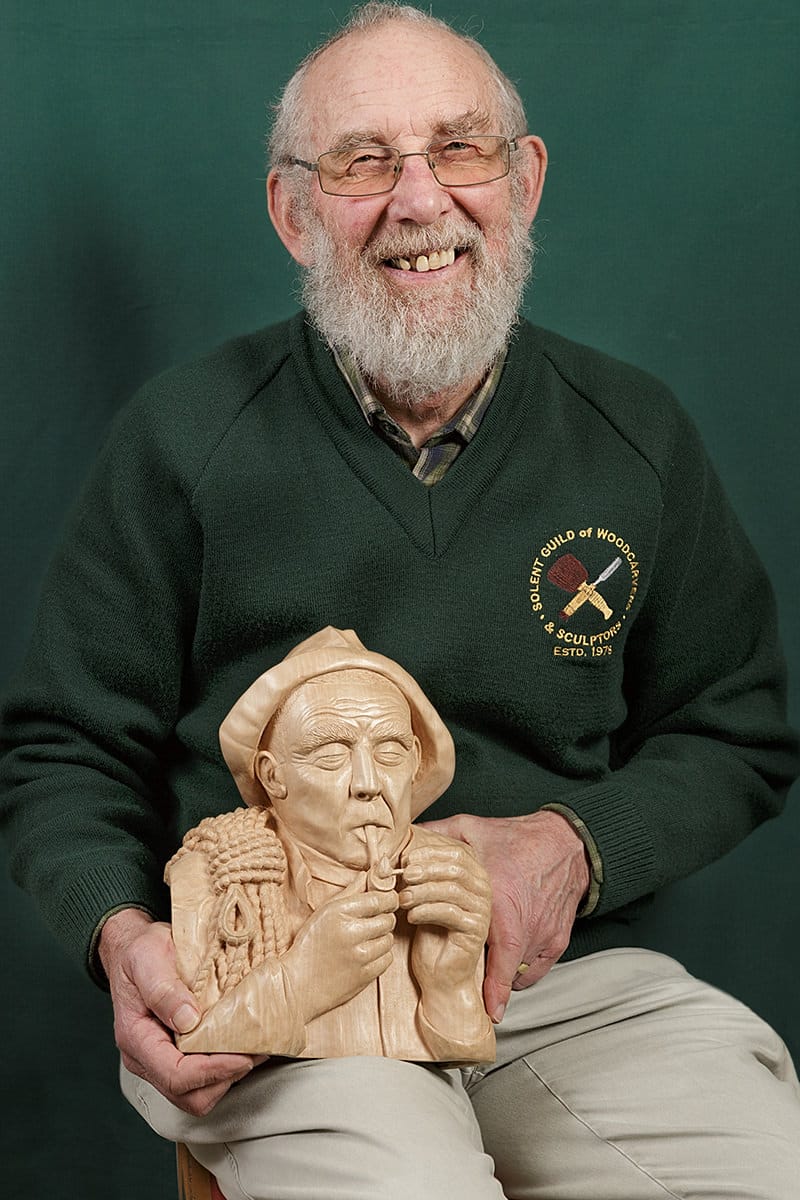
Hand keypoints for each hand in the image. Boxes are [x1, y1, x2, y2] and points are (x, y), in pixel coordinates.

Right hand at [99, 909, 259, 1115]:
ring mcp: (162, 1060)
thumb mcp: (147, 959)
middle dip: (225, 1080)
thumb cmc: (139, 951)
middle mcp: (147, 1059)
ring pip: (199, 1093)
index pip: (174, 1076)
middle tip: (255, 1054)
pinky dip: (227, 1068)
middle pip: (189, 1097)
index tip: (242, 1057)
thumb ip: (163, 990)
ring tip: (255, 1049)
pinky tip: (244, 1045)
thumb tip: (188, 1020)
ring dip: (229, 1077)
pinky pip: (203, 1077)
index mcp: (137, 1039)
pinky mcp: (178, 1054)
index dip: (212, 1072)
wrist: (134, 949)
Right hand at [281, 888, 397, 1021]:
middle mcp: (352, 933)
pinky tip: (366, 955)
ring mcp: (360, 956)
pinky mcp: (365, 975)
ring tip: (365, 941)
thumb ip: (349, 892)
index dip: (388, 899)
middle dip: (383, 919)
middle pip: (388, 919)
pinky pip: (387, 959)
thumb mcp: (323, 912)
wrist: (297, 984)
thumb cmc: (308, 945)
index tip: (386, 902)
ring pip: (389, 939)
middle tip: (371, 923)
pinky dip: (381, 956)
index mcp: (339, 913)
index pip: (379, 900)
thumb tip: (367, 875)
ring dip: (381, 938)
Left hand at [399, 842, 491, 1038]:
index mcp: (473, 877)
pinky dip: (425, 910)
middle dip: (426, 869)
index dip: (430, 852)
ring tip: (403, 899)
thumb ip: (416, 876)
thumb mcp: (421, 898)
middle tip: (403, 877)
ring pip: (452, 888)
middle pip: (456, 868)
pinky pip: (450, 911)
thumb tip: (396, 854)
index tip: (406, 860)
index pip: (457, 852)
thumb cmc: (429, 934)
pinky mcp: (475, 930)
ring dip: (422, 891)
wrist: (438, 975)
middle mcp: (483, 891)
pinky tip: (411, 916)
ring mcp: (482, 911)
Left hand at [419, 811, 589, 1022]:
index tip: (489, 1012)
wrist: (563, 840)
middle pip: (502, 967)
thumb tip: (407, 838)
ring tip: (479, 965)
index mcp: (502, 905)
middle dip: (482, 975)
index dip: (492, 988)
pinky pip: (536, 968)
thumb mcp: (473, 829)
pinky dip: (520, 972)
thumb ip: (440, 836)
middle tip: (463, 975)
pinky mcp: (558, 938)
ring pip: (520, 972)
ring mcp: (545, 935)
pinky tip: (503, 967)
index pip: (497, 958)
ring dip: (499, 973)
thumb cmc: (516, 837)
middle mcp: (527, 926)